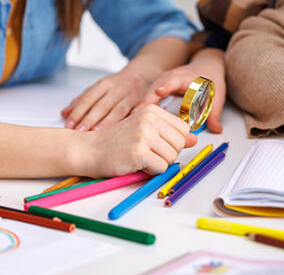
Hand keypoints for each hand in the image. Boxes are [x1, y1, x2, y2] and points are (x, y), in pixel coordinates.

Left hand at [61, 66, 149, 130]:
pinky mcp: (140, 104)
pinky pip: (133, 113)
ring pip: (117, 111)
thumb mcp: (97, 88)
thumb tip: (64, 113)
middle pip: (101, 106)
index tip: (69, 124)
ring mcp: (129, 97)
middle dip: (89, 119)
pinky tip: (122, 130)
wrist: (139, 76)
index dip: (78, 112)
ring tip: (95, 134)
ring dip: (106, 123)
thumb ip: (81, 100)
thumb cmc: (115, 86)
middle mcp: (116, 90)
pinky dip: (128, 120)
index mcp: (103, 84)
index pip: (88, 98)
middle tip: (79, 132)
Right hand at [76, 104, 196, 176]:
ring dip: (159, 163)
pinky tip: (136, 164)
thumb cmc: (117, 141)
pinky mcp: (139, 152)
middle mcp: (150, 119)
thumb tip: (194, 139)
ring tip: (141, 158)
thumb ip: (169, 133)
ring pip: (172, 157)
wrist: (89, 149)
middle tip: (149, 153)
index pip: (184, 129)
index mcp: (153, 110)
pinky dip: (151, 171)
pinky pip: (160, 168)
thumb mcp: (144, 130)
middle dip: (168, 154)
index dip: (175, 141)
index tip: (159, 145)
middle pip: (180, 144)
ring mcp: (144, 135)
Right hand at [135, 48, 226, 132]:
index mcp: (185, 77)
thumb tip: (217, 128)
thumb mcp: (216, 96)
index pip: (174, 79)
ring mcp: (163, 81)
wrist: (206, 67)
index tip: (159, 91)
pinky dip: (143, 105)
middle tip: (136, 113)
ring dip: (142, 104)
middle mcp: (171, 77)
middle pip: (156, 87)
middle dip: (147, 99)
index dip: (166, 85)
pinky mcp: (159, 87)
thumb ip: (215, 112)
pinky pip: (149, 95)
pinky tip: (135, 117)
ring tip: (132, 117)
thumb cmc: (210, 80)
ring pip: (149, 92)